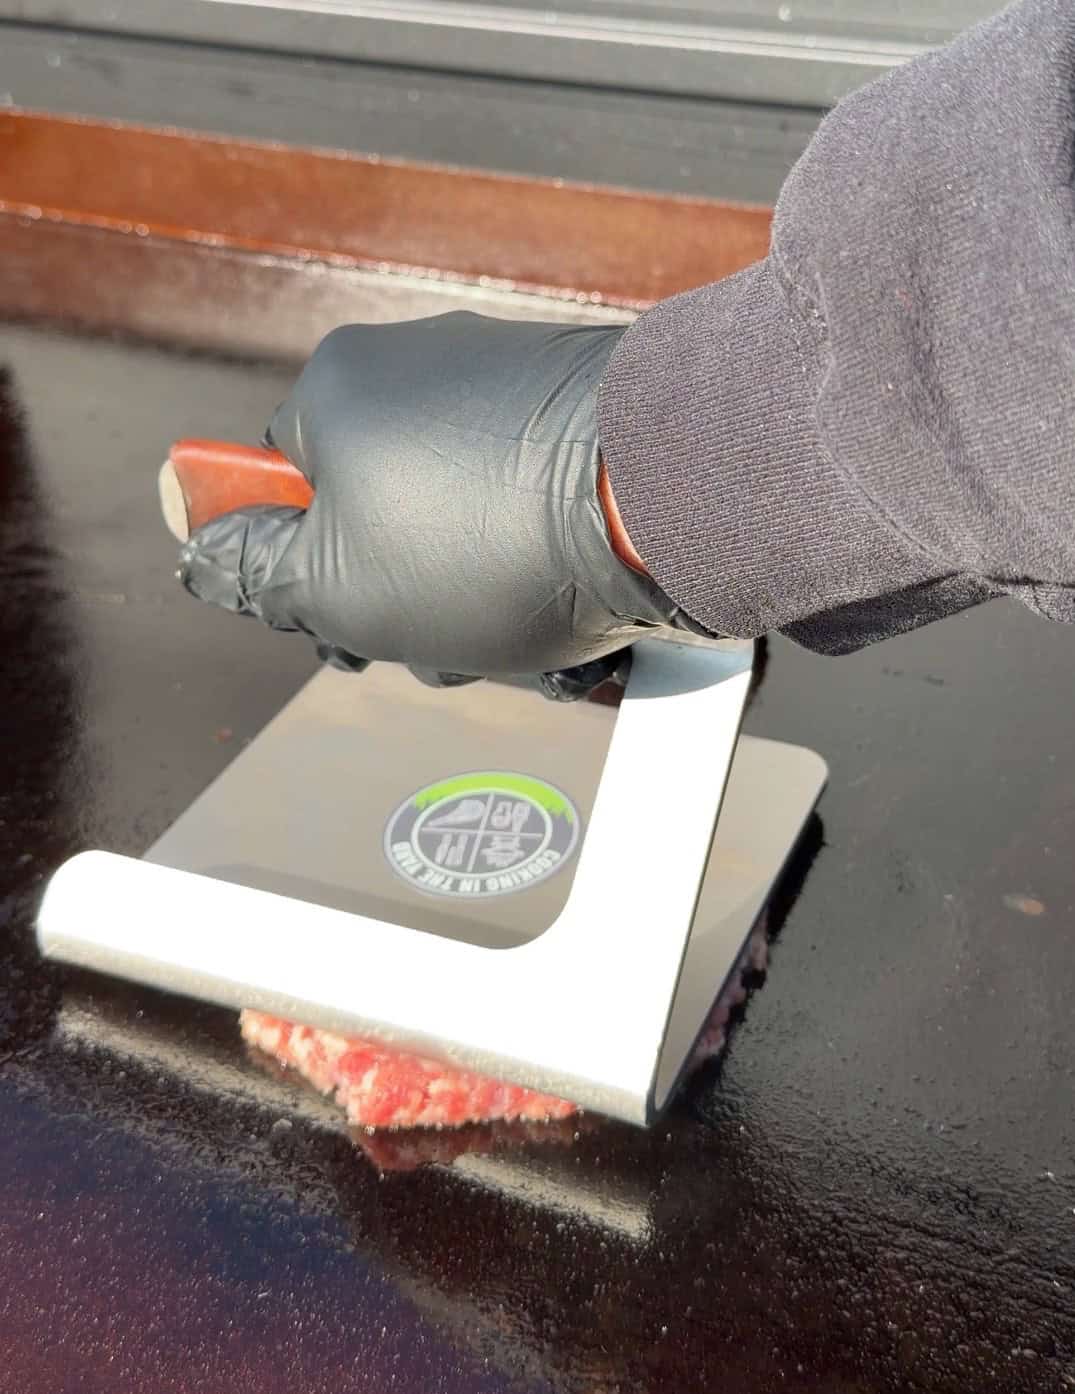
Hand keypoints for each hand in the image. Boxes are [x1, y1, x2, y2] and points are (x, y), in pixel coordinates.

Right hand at [178, 313, 694, 695]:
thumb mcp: (336, 588)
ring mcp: (512, 388)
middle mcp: (424, 367)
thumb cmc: (492, 542)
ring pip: (466, 526)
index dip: (302, 576)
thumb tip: (203, 551)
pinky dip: (549, 572)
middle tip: (445, 646)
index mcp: (342, 392)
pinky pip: (537, 510)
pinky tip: (581, 620)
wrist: (673, 496)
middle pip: (381, 514)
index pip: (281, 488)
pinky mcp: (586, 419)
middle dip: (409, 604)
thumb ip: (254, 573)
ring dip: (486, 606)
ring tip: (532, 639)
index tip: (342, 629)